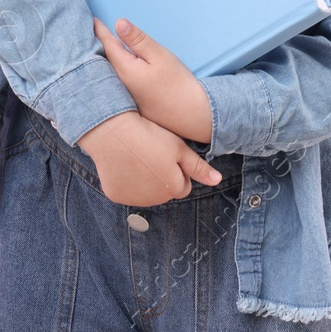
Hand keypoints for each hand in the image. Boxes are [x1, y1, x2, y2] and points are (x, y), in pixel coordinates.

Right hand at [77, 110, 221, 206]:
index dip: (177, 169)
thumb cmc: (149, 135)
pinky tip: (124, 164)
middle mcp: (155, 200)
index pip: (183, 186)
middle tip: (152, 153)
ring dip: (146, 182)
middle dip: (163, 178)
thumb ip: (199, 167)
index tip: (167, 154)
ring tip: (139, 157)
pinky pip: (127, 191)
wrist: (113, 131)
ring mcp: (134, 199)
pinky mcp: (116, 196)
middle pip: (165, 192)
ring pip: (147, 193)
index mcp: (174, 188)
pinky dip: (127, 182)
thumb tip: (217, 180)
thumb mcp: (179, 147)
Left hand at [94, 18, 213, 144]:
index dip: (99, 30)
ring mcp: (122, 96)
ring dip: (101, 59)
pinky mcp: (129, 104)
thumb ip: (138, 40)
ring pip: (107, 73)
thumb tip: (118, 23)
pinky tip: (110, 69)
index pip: (107, 45)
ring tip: (94, 46)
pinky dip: (109, 72)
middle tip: (87, 30)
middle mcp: (118, 84)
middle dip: (95, 45)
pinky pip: (114, 84)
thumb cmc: (178, 84)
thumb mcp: (160, 56)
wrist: (191, 116)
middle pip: (103, 60)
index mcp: (124, 69)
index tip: (91, 20)